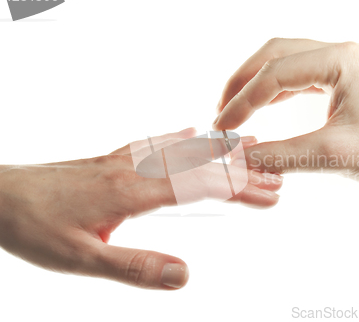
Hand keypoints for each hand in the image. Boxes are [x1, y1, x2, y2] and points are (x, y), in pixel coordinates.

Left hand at [0, 128, 282, 289]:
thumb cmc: (33, 226)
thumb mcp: (82, 259)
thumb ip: (134, 267)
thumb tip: (183, 275)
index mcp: (133, 192)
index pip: (200, 187)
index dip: (238, 190)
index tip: (269, 195)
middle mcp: (134, 169)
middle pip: (199, 165)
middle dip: (240, 171)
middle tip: (274, 174)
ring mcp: (123, 160)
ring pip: (181, 149)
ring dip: (218, 150)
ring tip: (248, 146)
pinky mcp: (110, 160)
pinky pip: (153, 142)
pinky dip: (178, 138)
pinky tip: (190, 133)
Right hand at [213, 38, 358, 214]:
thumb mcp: (333, 155)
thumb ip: (281, 156)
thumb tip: (239, 160)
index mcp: (341, 60)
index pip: (275, 74)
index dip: (242, 101)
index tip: (222, 128)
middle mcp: (341, 54)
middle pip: (274, 54)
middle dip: (242, 81)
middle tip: (221, 111)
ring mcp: (343, 64)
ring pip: (285, 62)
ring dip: (256, 84)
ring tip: (235, 109)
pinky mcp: (344, 80)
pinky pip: (299, 77)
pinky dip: (276, 91)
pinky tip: (263, 108)